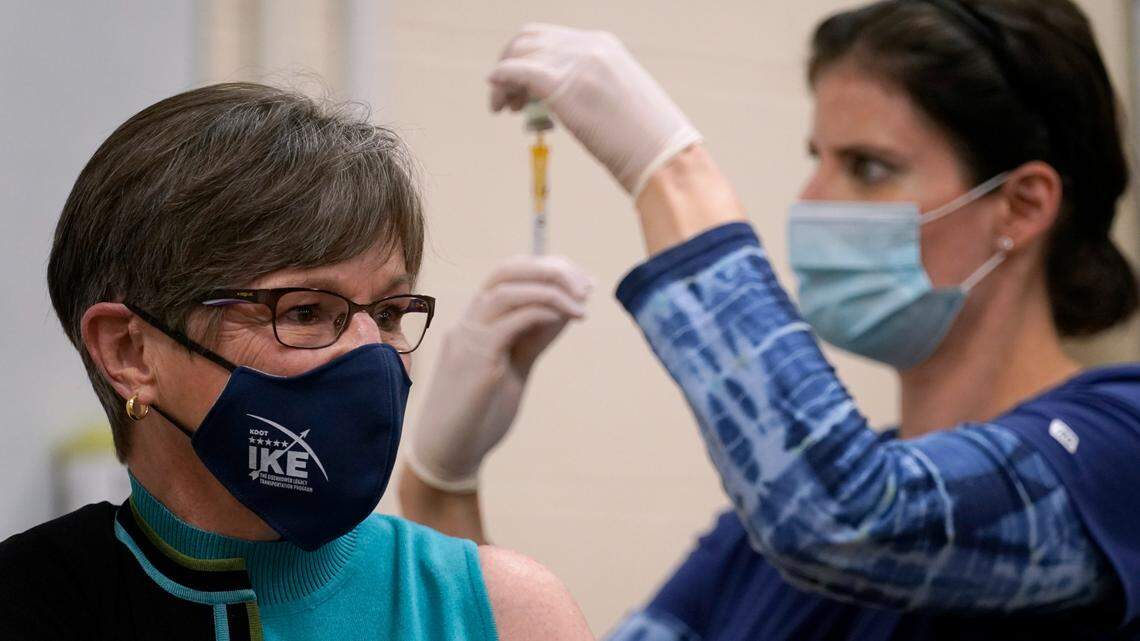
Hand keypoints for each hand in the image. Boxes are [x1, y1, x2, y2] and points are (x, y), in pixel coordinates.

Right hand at [406, 255, 592, 491]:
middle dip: (550, 269)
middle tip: (586, 285)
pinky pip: (510, 321)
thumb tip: (565, 310)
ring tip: (581, 304)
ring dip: (550, 289)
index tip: (582, 281)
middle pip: (506, 271)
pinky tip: (567, 320)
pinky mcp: (476, 360)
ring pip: (507, 290)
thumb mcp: (515, 366)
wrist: (450, 453)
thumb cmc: (480, 412)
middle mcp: (468, 322)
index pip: (508, 273)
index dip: (547, 268)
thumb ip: (534, 337)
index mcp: (476, 321)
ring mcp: (468, 339)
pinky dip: (542, 313)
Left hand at [489, 23, 701, 195]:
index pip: (551, 39)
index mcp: (604, 45)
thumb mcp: (620, 98)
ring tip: (504, 108)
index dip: (529, 59)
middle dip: (511, 63)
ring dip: (503, 78)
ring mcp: (576, 64)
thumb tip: (562, 101)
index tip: (523, 90)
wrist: (663, 157)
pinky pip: (516, 72)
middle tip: (508, 99)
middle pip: (530, 39)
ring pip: (519, 54)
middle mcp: (588, 46)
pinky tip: (496, 101)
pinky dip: (499, 82)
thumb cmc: (647, 141)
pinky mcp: (562, 87)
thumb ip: (590, 88)